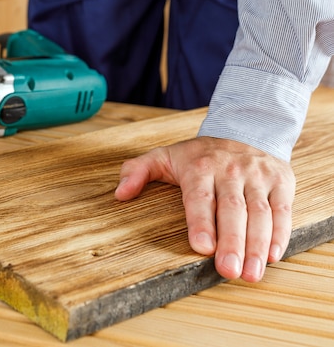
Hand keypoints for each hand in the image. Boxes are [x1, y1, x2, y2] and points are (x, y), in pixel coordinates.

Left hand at [115, 137, 294, 281]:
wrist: (244, 129)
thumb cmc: (200, 154)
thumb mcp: (164, 156)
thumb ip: (138, 171)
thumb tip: (120, 194)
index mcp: (200, 166)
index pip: (200, 197)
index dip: (202, 222)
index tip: (202, 247)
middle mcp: (231, 170)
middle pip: (233, 209)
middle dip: (232, 242)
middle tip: (228, 271)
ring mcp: (258, 176)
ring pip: (260, 212)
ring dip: (257, 245)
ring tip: (251, 273)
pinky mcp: (281, 181)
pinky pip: (283, 209)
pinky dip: (280, 234)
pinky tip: (272, 256)